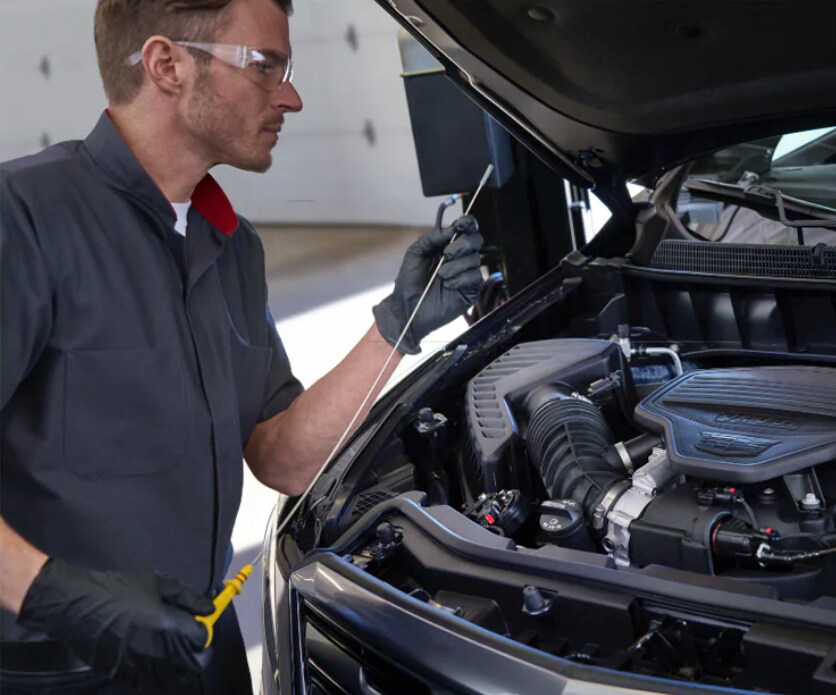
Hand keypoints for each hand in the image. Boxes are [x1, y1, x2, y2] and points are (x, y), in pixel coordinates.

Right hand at [17, 558, 213, 687]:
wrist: (77, 605)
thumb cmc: (120, 589)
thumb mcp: (159, 584)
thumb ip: (188, 598)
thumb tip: (209, 609)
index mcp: (171, 628)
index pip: (202, 642)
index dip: (203, 633)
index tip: (197, 626)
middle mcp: (159, 653)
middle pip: (192, 666)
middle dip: (194, 653)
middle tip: (187, 640)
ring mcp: (140, 667)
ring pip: (170, 677)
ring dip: (174, 665)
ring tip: (167, 647)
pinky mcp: (122, 675)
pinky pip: (146, 680)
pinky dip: (152, 672)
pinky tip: (146, 654)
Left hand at [374, 214, 483, 353]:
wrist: (407, 307)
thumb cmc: (409, 281)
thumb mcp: (415, 253)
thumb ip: (431, 237)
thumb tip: (451, 228)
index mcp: (448, 245)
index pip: (466, 228)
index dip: (467, 223)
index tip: (460, 224)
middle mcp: (460, 257)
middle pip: (476, 240)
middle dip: (463, 244)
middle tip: (447, 253)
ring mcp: (466, 274)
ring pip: (475, 259)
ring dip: (456, 266)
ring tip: (441, 275)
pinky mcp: (470, 290)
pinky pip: (475, 277)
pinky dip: (460, 279)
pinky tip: (448, 285)